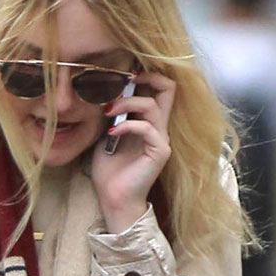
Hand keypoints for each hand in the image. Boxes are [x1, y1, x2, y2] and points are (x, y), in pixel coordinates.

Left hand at [90, 75, 174, 235]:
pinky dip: (126, 125)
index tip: (122, 77)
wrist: (114, 200)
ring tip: (108, 112)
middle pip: (168, 88)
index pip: (159, 88)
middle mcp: (159, 127)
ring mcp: (161, 139)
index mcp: (149, 122)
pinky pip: (147, 127)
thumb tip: (106, 92)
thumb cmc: (110, 171)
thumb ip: (113, 115)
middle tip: (125, 80)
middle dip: (147, 77)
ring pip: (153, 104)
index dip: (145, 75)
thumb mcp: (107, 135)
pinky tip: (111, 133)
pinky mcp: (160, 151)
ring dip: (127, 102)